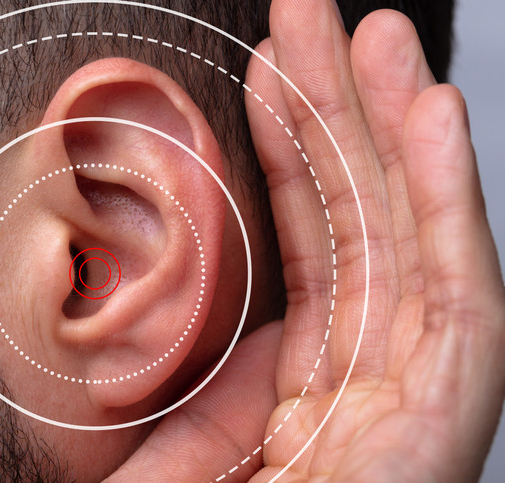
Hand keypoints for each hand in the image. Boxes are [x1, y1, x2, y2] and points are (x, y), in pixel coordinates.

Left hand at [108, 0, 504, 480]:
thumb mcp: (161, 434)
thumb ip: (180, 358)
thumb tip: (157, 268)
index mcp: (296, 392)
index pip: (307, 248)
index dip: (292, 153)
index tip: (272, 72)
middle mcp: (364, 388)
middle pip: (362, 230)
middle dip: (344, 114)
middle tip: (321, 16)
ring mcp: (411, 404)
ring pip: (412, 241)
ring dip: (396, 129)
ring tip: (377, 34)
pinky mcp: (446, 424)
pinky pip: (457, 293)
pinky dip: (449, 199)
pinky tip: (430, 113)